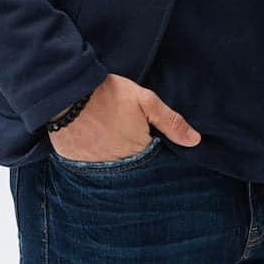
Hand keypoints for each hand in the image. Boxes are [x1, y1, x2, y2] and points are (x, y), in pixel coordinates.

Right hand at [47, 73, 201, 161]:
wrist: (68, 93)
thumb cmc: (109, 94)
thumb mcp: (145, 101)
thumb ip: (170, 121)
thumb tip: (195, 141)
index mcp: (139, 152)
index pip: (152, 160)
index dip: (151, 148)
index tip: (147, 138)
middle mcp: (119, 167)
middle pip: (132, 167)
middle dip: (133, 156)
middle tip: (124, 135)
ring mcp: (97, 168)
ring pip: (112, 169)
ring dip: (113, 160)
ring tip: (109, 140)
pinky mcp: (77, 165)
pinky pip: (91, 169)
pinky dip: (94, 160)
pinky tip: (93, 144)